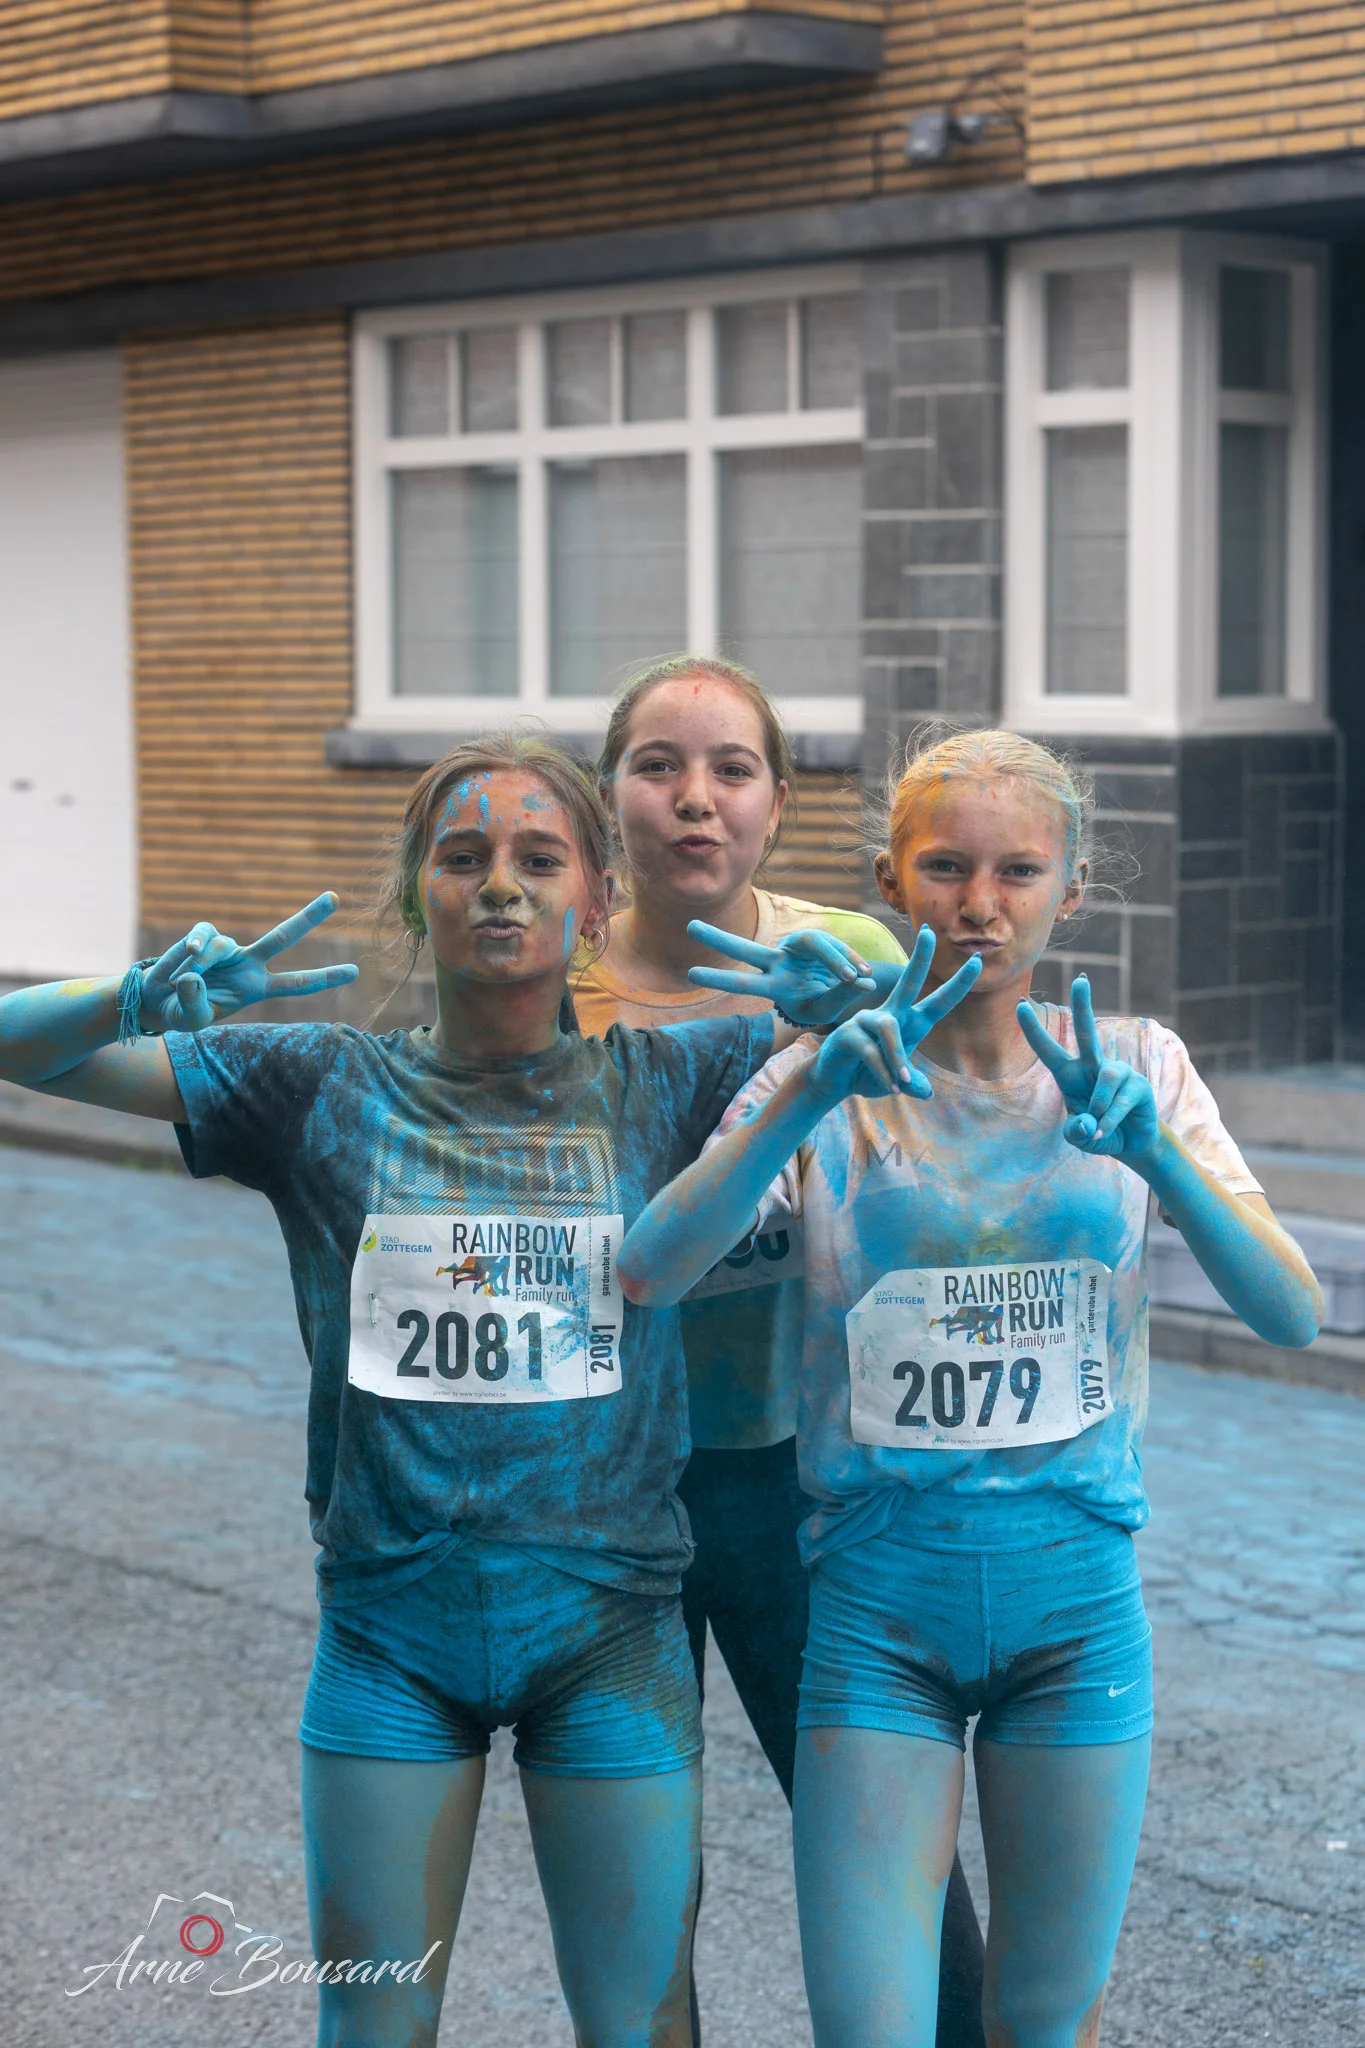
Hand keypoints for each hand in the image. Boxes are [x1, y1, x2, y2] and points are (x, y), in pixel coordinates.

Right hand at [140, 894, 359, 1033]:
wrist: (156, 1000)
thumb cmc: (181, 1013)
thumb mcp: (191, 1020)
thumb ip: (194, 1003)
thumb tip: (194, 975)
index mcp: (256, 988)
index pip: (297, 984)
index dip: (324, 977)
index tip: (355, 972)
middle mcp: (249, 964)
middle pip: (283, 935)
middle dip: (309, 916)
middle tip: (334, 897)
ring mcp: (229, 948)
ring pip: (221, 947)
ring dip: (197, 968)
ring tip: (179, 983)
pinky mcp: (205, 937)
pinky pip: (203, 937)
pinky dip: (191, 950)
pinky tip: (183, 960)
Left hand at [685, 920, 875, 1028]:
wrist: (842, 992)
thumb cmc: (825, 1005)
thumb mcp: (829, 1009)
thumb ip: (842, 996)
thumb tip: (862, 981)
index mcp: (774, 988)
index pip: (743, 982)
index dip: (720, 977)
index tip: (691, 974)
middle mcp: (776, 963)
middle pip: (744, 949)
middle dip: (717, 940)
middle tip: (689, 927)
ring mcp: (793, 949)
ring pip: (814, 943)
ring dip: (838, 961)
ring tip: (857, 978)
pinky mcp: (813, 940)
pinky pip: (833, 946)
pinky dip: (849, 960)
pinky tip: (864, 973)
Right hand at [805, 926, 980, 1105]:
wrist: (835, 1082)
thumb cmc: (869, 1075)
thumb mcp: (898, 1083)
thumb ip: (913, 1083)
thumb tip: (927, 1093)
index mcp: (909, 1022)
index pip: (939, 1001)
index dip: (958, 983)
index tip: (977, 961)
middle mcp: (890, 1014)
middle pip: (909, 982)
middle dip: (920, 957)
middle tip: (929, 932)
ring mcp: (867, 1019)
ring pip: (889, 1030)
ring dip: (898, 1059)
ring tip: (903, 1084)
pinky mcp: (849, 1032)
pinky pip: (871, 1050)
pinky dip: (883, 1071)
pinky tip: (891, 1087)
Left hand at [1017, 975, 1161, 1168]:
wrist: (1131, 1145)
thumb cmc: (1098, 1133)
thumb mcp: (1079, 1137)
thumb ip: (1076, 1132)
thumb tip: (1088, 1122)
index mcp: (1071, 1075)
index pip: (1050, 1051)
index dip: (1034, 1030)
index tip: (1020, 1005)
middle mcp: (1094, 1067)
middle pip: (1088, 1032)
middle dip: (1084, 1005)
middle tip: (1081, 979)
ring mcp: (1119, 1073)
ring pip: (1106, 1079)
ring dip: (1098, 1108)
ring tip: (1097, 1128)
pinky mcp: (1139, 1085)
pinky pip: (1120, 1101)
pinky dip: (1110, 1122)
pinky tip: (1106, 1133)